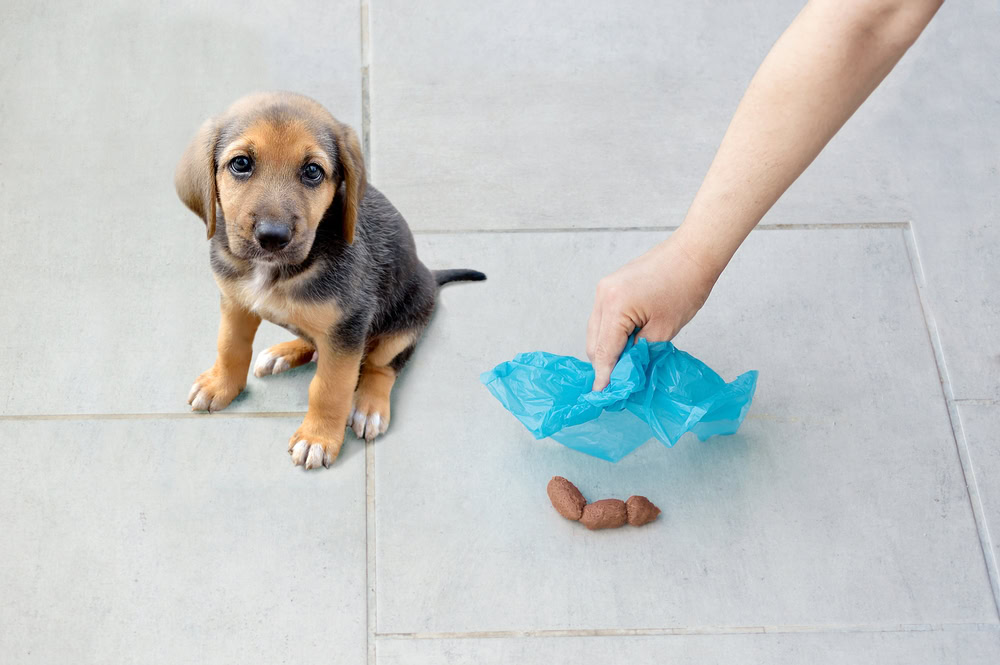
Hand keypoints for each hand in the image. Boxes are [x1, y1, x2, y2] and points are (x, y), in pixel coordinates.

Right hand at [586, 234, 716, 390]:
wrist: (693, 253)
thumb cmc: (685, 288)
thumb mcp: (664, 330)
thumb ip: (641, 353)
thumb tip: (627, 372)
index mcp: (614, 306)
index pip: (604, 351)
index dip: (604, 377)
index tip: (603, 397)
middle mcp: (603, 296)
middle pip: (594, 343)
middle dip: (606, 364)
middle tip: (622, 383)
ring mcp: (604, 289)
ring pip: (597, 331)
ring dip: (609, 349)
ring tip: (629, 363)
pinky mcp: (611, 286)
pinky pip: (604, 318)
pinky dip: (613, 333)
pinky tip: (630, 342)